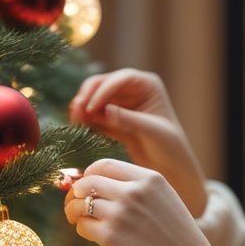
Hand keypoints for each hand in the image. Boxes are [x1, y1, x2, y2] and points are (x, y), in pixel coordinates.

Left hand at [64, 158, 229, 245]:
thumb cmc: (175, 236)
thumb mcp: (164, 199)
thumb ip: (136, 187)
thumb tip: (93, 182)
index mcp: (149, 178)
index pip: (104, 165)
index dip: (88, 174)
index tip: (85, 186)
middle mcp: (133, 192)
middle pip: (88, 182)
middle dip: (75, 193)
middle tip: (74, 204)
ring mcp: (121, 214)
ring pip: (80, 204)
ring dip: (74, 212)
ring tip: (78, 220)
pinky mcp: (111, 237)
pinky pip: (83, 226)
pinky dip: (83, 230)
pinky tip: (94, 235)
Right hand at [69, 69, 207, 216]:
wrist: (170, 166)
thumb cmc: (169, 146)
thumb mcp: (151, 132)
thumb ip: (128, 120)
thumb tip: (105, 111)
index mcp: (147, 84)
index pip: (121, 79)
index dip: (103, 90)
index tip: (91, 107)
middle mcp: (131, 89)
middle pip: (102, 84)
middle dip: (87, 96)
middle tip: (76, 112)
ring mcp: (119, 103)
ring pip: (93, 98)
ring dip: (82, 108)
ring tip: (74, 121)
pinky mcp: (110, 118)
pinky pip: (93, 115)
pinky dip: (85, 120)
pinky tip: (78, 128)